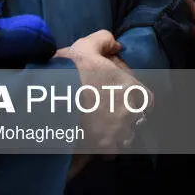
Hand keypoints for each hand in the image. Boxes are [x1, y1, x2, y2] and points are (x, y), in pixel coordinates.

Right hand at [54, 30, 151, 153]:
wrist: (48, 95)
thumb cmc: (69, 69)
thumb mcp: (86, 46)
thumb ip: (104, 40)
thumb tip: (115, 45)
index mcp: (131, 88)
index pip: (147, 99)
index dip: (136, 100)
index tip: (124, 100)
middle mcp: (130, 111)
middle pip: (137, 120)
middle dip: (126, 119)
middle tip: (109, 115)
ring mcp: (118, 131)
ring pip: (126, 138)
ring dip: (117, 135)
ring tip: (101, 130)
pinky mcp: (102, 148)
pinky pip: (110, 154)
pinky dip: (103, 151)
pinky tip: (93, 143)